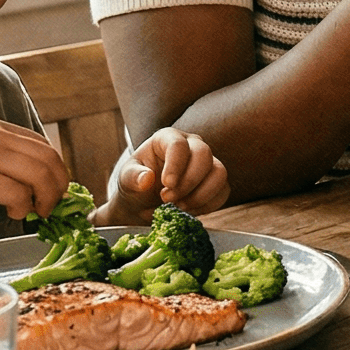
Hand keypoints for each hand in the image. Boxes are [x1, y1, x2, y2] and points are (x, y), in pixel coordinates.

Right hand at [0, 120, 66, 220]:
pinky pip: (19, 194)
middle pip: (49, 159)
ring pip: (40, 175)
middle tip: (50, 205)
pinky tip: (13, 213)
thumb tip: (34, 179)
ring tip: (34, 212)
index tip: (53, 189)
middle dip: (58, 186)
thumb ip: (1, 156)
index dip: (56, 170)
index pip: (44, 145)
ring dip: (45, 198)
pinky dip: (24, 207)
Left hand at [102, 128, 230, 220]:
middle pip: (204, 155)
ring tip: (180, 207)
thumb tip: (146, 179)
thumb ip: (133, 177)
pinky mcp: (216, 181)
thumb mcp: (126, 180)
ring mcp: (207, 162)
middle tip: (168, 200)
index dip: (175, 165)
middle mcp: (192, 145)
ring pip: (219, 173)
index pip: (178, 144)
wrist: (145, 203)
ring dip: (201, 195)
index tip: (166, 185)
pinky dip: (207, 205)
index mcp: (167, 138)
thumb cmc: (136, 185)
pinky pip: (223, 191)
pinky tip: (189, 211)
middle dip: (188, 182)